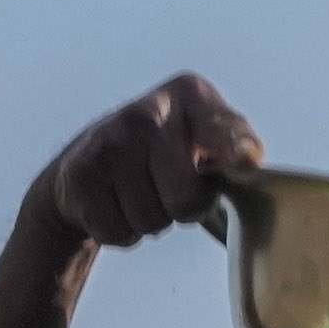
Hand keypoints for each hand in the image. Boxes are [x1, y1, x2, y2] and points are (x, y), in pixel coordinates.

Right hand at [33, 76, 264, 249]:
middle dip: (185, 208)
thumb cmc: (165, 153)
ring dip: (151, 220)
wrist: (87, 160)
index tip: (248, 161)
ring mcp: (110, 140)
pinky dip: (121, 231)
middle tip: (170, 189)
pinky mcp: (80, 172)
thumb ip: (236, 145)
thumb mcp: (205, 136)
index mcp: (191, 95)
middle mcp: (148, 111)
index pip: (222, 128)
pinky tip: (115, 202)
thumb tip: (249, 159)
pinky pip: (119, 232)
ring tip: (139, 192)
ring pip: (152, 220)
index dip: (235, 147)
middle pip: (188, 197)